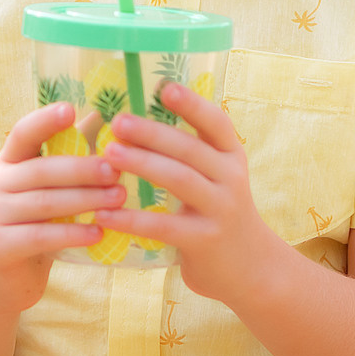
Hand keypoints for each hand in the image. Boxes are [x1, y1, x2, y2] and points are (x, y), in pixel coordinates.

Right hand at [0, 102, 126, 313]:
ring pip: (45, 202)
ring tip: (119, 199)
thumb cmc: (31, 229)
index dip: (44, 121)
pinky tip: (98, 233)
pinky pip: (41, 236)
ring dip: (86, 200)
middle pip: (42, 170)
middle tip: (117, 170)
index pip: (22, 134)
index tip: (70, 109)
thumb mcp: (43, 193)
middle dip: (82, 169)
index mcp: (7, 165)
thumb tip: (102, 118)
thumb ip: (66, 161)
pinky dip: (72, 233)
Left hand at [93, 82, 283, 306]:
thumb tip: (138, 120)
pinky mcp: (204, 241)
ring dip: (142, 164)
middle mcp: (230, 178)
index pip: (216, 123)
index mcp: (231, 156)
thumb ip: (190, 154)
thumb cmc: (220, 214)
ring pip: (179, 180)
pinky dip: (131, 220)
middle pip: (190, 149)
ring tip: (109, 154)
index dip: (192, 104)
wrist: (250, 268)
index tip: (163, 87)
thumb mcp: (218, 178)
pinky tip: (103, 216)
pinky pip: (164, 227)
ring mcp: (220, 210)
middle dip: (153, 133)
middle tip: (118, 122)